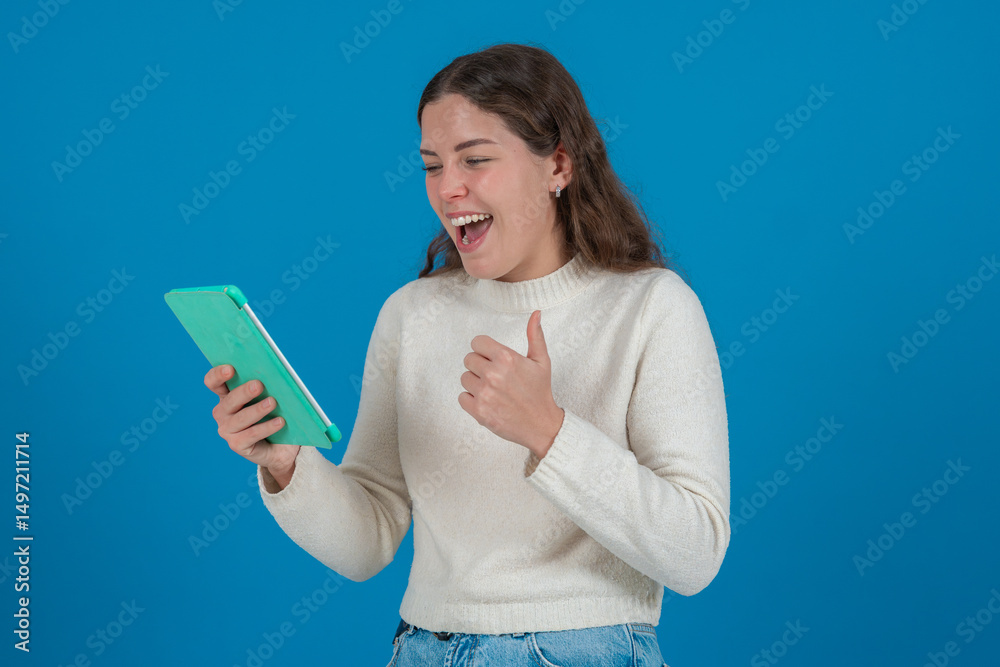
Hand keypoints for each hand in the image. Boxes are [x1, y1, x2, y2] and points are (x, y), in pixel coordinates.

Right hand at [204, 364, 300, 483]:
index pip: (213, 382)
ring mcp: (227, 430)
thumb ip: (267, 386)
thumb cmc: (274, 414)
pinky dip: (266, 427)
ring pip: (241, 418)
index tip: (230, 368)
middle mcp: (222, 412)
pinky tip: (280, 422)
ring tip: (273, 403)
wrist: (282, 445)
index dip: (218, 375)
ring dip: (257, 410)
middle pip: (229, 400)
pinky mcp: (237, 445)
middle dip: (243, 392)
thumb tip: (274, 374)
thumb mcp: (269, 397)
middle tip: (258, 385)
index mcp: (226, 395)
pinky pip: (251, 435)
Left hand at [458, 310, 564, 457]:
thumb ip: (535, 335)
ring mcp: (484, 394)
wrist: (541, 425)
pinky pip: (462, 398)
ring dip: (475, 383)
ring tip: (493, 390)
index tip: (493, 359)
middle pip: (468, 360)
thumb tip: (536, 313)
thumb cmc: (540, 392)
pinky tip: (487, 401)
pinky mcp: (479, 411)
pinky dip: (471, 400)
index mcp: (506, 358)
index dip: (484, 350)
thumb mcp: (541, 361)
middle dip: (480, 366)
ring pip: (464, 378)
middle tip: (495, 376)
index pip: (477, 342)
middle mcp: (493, 374)